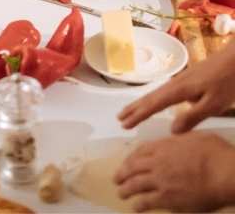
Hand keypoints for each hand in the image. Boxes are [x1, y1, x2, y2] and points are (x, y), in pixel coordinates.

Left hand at [115, 132, 234, 211]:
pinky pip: (146, 202)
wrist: (224, 174)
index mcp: (163, 146)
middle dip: (122, 173)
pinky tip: (135, 208)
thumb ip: (182, 136)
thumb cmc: (216, 154)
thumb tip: (177, 133)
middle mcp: (157, 162)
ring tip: (121, 193)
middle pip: (132, 167)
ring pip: (134, 185)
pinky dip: (138, 205)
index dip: (131, 158)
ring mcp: (160, 181)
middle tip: (116, 179)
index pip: (140, 151)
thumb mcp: (196, 137)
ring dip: (125, 189)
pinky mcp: (167, 198)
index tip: (127, 162)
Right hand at [118, 42, 234, 132]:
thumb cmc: (227, 82)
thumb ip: (193, 117)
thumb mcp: (214, 104)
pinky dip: (153, 98)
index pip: (153, 105)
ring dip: (141, 103)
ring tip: (130, 111)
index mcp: (178, 91)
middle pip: (149, 97)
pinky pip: (163, 91)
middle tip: (119, 118)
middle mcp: (175, 84)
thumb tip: (172, 130)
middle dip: (134, 108)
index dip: (138, 116)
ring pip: (155, 93)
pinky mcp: (187, 79)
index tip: (124, 124)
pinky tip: (155, 102)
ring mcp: (180, 80)